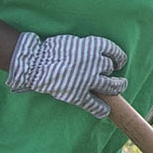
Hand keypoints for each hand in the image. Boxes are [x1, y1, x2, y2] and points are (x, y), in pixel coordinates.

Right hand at [7, 32, 127, 117]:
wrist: (34, 63)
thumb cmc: (49, 50)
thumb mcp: (72, 41)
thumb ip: (85, 48)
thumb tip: (94, 54)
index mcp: (93, 46)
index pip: (115, 52)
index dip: (119, 58)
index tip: (118, 62)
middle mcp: (95, 63)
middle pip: (111, 69)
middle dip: (113, 73)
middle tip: (117, 78)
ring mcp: (88, 80)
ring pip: (111, 87)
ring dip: (117, 88)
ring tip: (119, 88)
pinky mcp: (78, 95)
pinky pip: (95, 105)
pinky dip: (101, 109)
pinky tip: (104, 111)